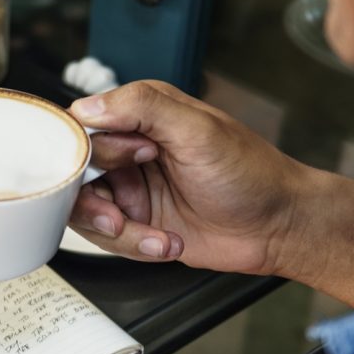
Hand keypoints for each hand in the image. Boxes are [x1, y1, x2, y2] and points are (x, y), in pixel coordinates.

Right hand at [66, 80, 307, 272]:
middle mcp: (130, 149)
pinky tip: (166, 242)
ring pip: (85, 210)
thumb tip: (87, 107)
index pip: (82, 126)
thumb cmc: (251, 173)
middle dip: (94, 201)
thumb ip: (142, 107)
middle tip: (120, 214)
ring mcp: (131, 188)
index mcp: (142, 115)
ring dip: (115, 230)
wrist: (279, 227)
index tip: (121, 164)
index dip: (88, 152)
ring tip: (150, 235)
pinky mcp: (137, 222)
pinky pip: (108, 239)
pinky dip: (133, 245)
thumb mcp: (198, 129)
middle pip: (74, 173)